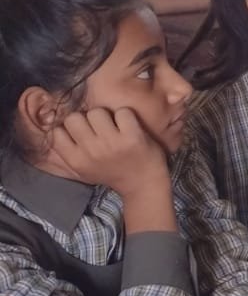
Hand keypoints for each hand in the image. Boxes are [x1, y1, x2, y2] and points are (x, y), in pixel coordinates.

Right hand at [44, 108, 168, 197]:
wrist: (143, 184)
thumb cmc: (111, 172)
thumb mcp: (83, 169)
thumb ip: (68, 152)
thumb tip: (55, 126)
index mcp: (76, 160)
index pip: (57, 132)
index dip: (69, 128)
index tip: (81, 132)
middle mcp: (91, 151)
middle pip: (74, 117)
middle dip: (85, 118)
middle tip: (98, 127)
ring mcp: (112, 143)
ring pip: (97, 111)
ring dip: (106, 115)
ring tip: (114, 127)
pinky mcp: (133, 137)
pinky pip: (122, 112)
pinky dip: (126, 116)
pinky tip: (129, 127)